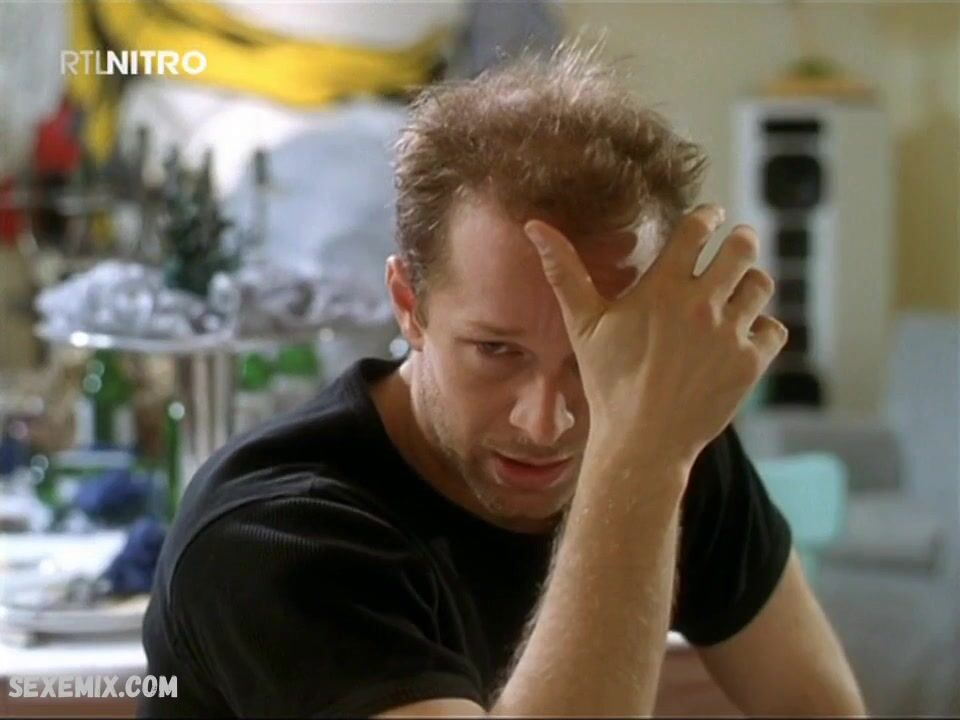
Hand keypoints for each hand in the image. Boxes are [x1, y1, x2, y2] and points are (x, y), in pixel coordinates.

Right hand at [524, 204, 786, 473]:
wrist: (642, 442)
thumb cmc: (608, 381)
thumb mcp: (583, 324)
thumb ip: (565, 271)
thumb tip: (534, 226)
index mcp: (663, 288)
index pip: (699, 229)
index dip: (708, 217)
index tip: (709, 218)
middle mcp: (702, 306)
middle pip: (742, 248)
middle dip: (742, 240)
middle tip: (738, 243)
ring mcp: (730, 335)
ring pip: (761, 285)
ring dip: (751, 282)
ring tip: (739, 289)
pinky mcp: (750, 364)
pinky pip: (773, 329)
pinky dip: (762, 328)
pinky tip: (742, 335)